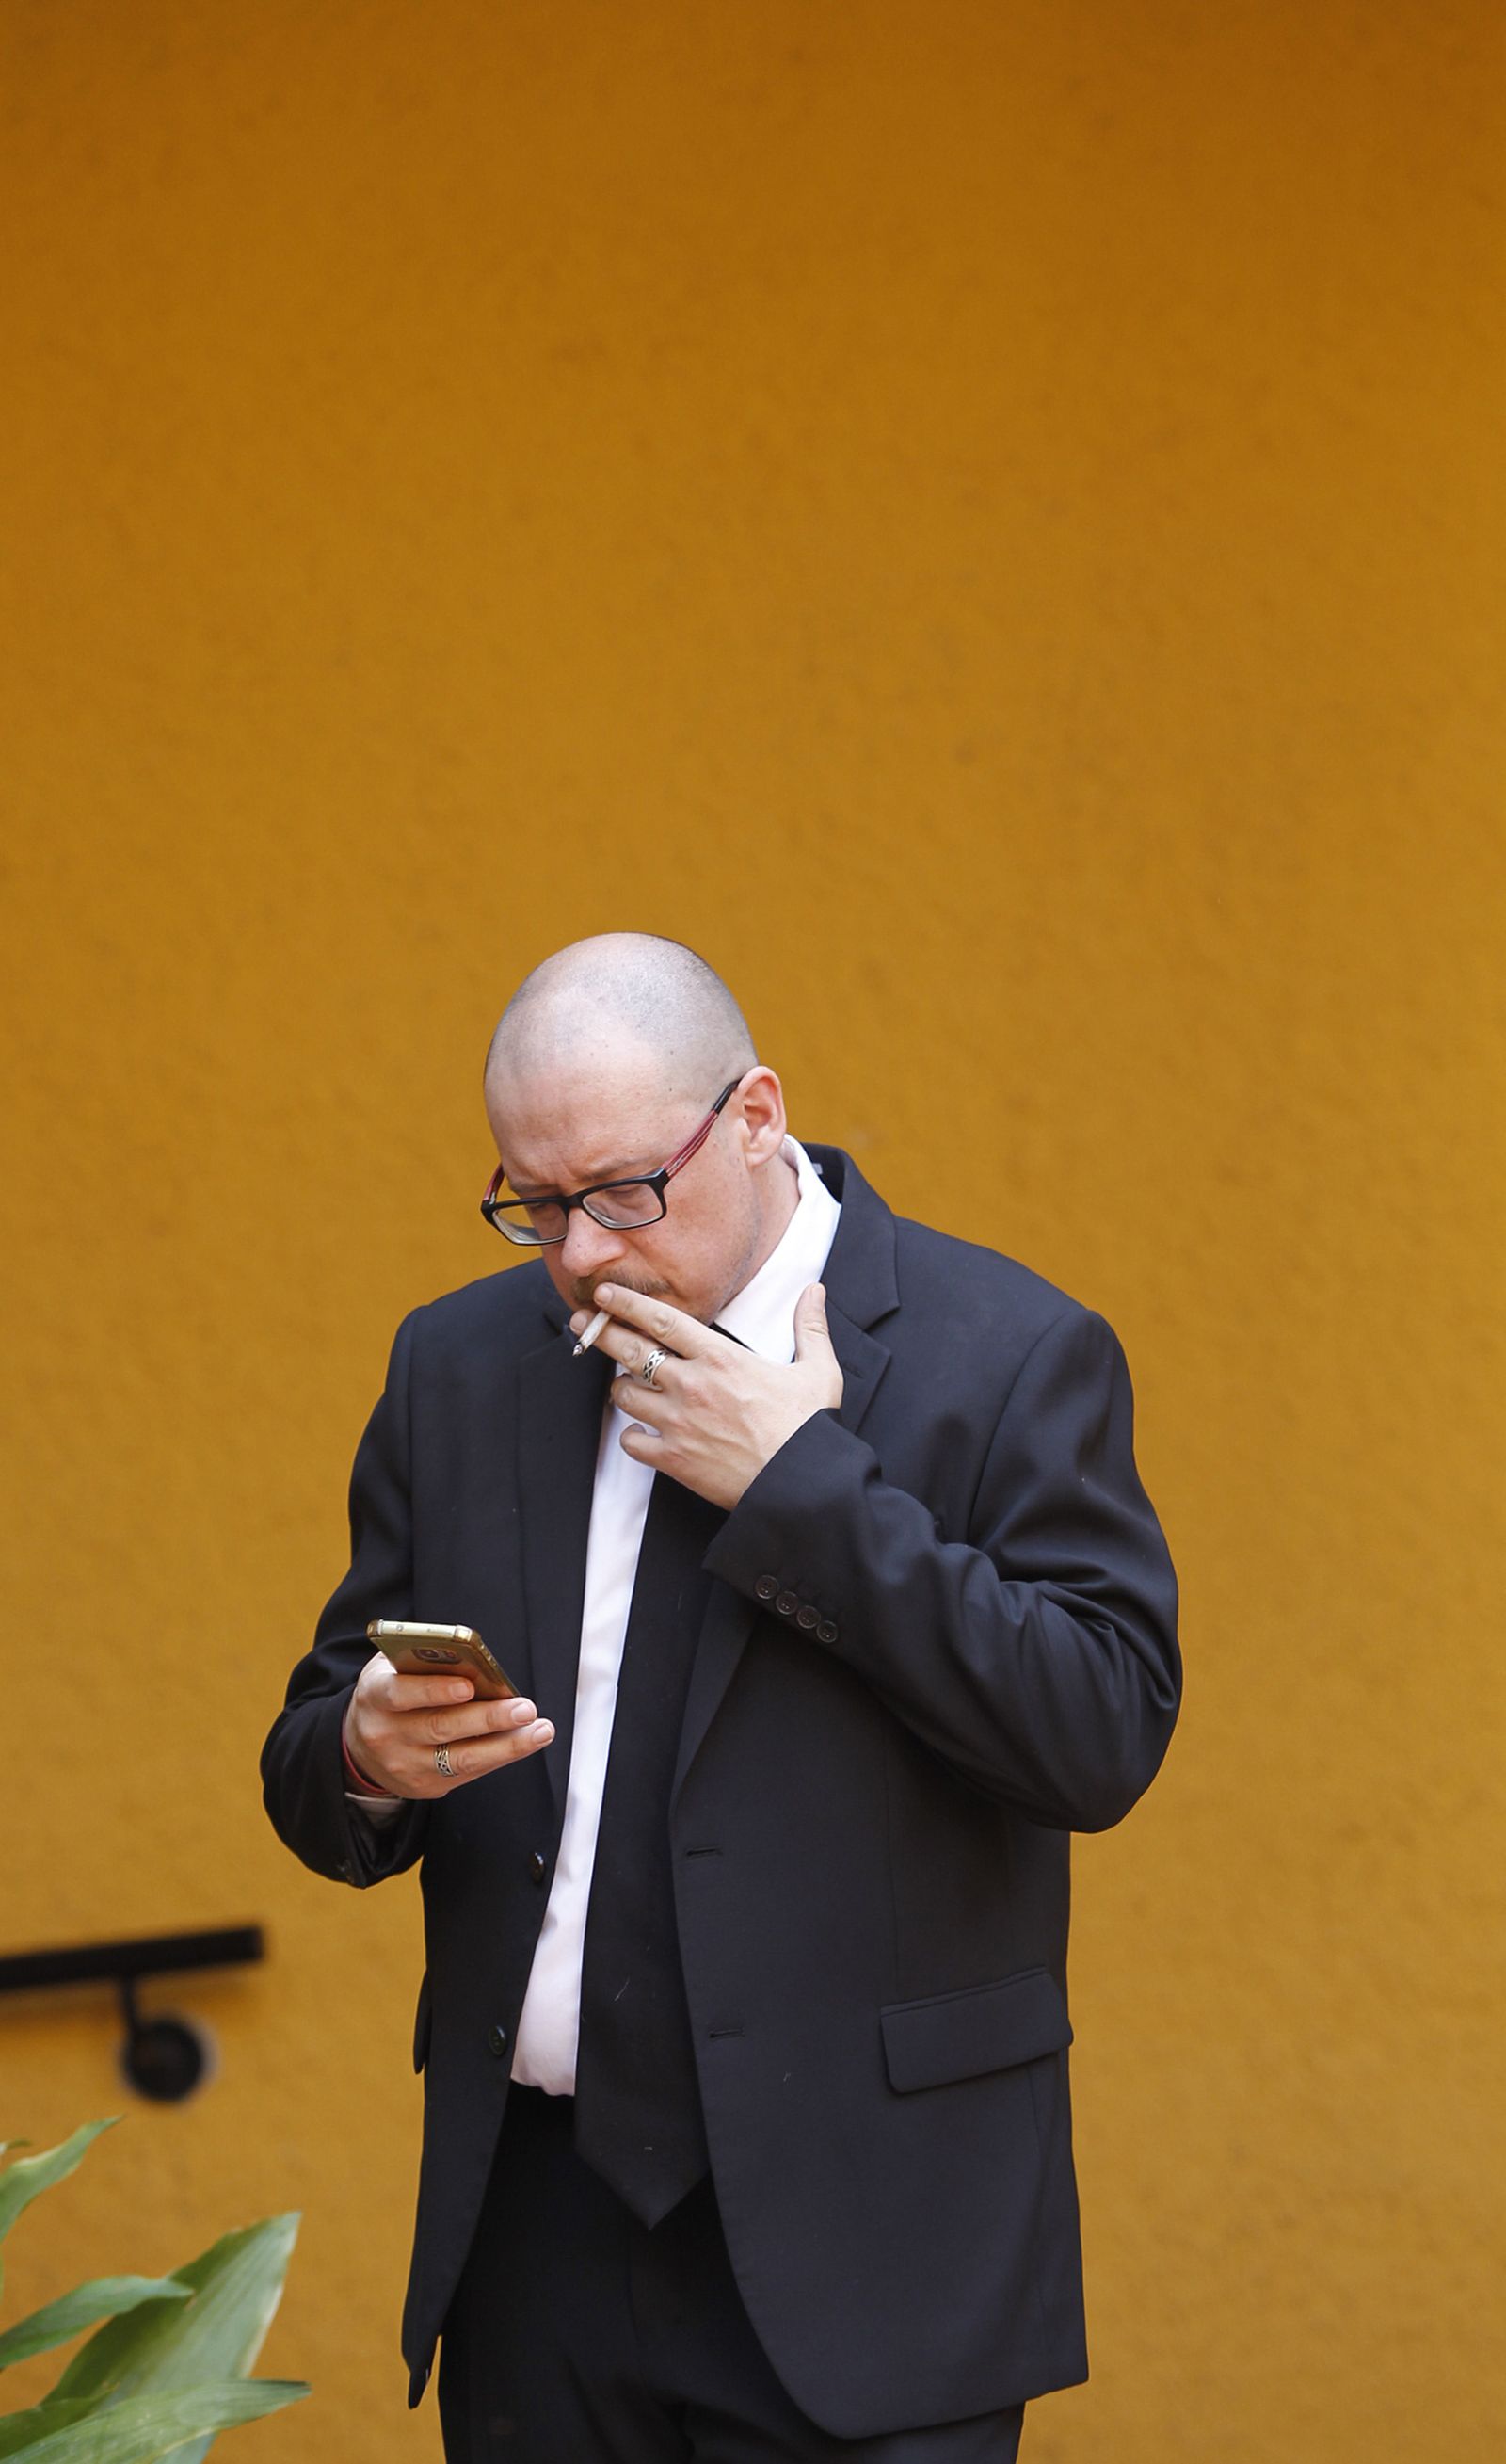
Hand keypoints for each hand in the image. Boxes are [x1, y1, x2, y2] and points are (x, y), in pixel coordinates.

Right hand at [343, 1651, 554, 1798]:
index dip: (435, 1690)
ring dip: (506, 1745)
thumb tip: (475, 1664)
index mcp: (375, 1696)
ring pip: (460, 1758)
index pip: (402, 1693)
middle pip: (441, 1728)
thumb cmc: (391, 1694)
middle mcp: (386, 1735)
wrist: (361, 1746)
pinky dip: (500, 1756)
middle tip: (525, 1708)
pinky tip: (526, 1741)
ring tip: (540, 1730)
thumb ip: (423, 1664)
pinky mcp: (424, 1786)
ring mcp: (404, 1766)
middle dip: (487, 1718)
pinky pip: (468, 1772)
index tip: (469, 1686)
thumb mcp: (393, 1671)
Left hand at [568, 1282, 842, 1510]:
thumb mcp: (819, 1371)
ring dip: (621, 1388)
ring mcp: (678, 1423)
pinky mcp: (674, 1459)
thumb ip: (810, 1328)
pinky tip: (639, 1433)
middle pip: (630, 1350)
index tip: (604, 1293)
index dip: (627, 1303)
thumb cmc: (809, 1429)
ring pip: (625, 1396)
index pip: (662, 1320)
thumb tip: (815, 1291)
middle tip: (581, 1322)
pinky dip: (631, 1436)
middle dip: (601, 1332)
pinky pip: (632, 1442)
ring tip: (625, 1386)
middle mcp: (692, 1385)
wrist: (801, 1486)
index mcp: (721, 1358)